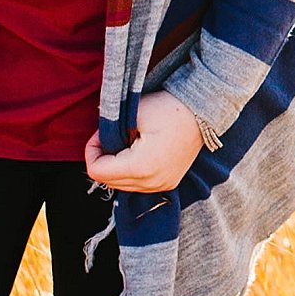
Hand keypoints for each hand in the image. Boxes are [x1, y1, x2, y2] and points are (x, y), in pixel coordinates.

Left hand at [85, 92, 205, 194]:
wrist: (202, 112)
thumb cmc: (168, 109)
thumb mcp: (132, 113)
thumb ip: (108, 129)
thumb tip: (98, 140)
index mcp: (141, 167)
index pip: (97, 171)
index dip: (92, 150)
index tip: (100, 133)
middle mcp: (152, 183)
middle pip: (108, 181)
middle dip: (103, 159)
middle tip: (110, 136)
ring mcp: (162, 186)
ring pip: (122, 186)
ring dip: (116, 167)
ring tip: (125, 143)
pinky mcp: (168, 184)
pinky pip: (138, 185)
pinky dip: (130, 171)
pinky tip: (136, 152)